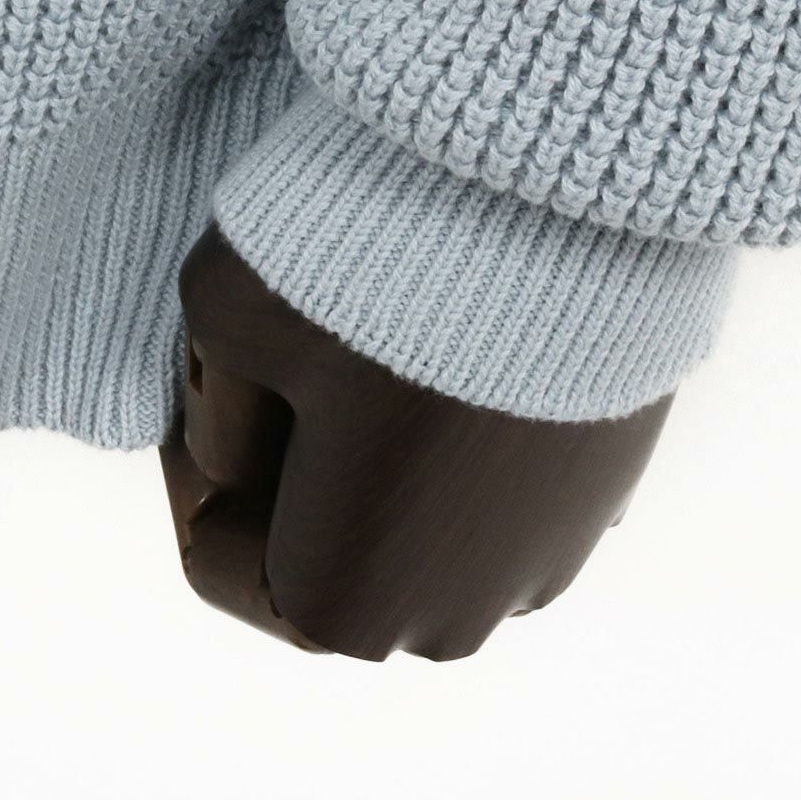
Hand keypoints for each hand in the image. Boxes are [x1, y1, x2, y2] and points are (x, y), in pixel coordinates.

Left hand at [163, 224, 670, 661]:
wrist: (563, 185)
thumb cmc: (373, 258)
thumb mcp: (224, 312)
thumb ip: (210, 411)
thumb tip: (234, 457)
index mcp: (344, 602)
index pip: (215, 552)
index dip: (191, 461)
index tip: (208, 372)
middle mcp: (455, 614)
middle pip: (327, 542)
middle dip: (289, 467)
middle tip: (282, 349)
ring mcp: (547, 554)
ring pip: (415, 511)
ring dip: (381, 445)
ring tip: (367, 325)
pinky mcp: (609, 484)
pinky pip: (499, 472)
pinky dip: (460, 418)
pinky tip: (449, 322)